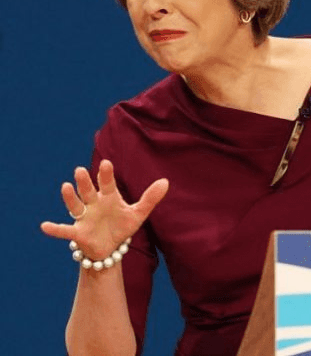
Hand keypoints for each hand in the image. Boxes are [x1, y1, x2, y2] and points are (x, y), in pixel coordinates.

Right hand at [40, 159, 168, 259]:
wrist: (111, 247)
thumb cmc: (122, 225)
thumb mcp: (138, 213)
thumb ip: (150, 198)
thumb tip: (166, 181)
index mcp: (109, 197)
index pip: (107, 184)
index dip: (106, 175)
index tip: (106, 163)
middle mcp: (94, 204)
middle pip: (88, 191)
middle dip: (85, 182)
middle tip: (80, 170)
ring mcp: (84, 217)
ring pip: (76, 205)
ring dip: (70, 197)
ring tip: (65, 186)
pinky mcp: (78, 233)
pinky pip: (65, 230)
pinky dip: (55, 229)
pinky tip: (44, 226)